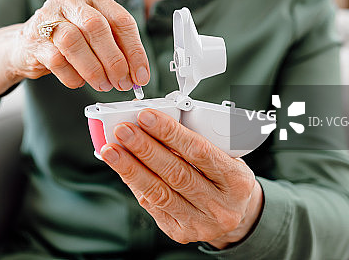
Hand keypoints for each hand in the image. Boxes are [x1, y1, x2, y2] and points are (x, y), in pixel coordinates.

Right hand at [12, 0, 149, 92]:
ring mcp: (48, 17)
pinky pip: (56, 60)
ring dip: (93, 70)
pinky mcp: (34, 39)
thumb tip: (137, 75)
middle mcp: (70, 0)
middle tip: (123, 83)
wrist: (27, 44)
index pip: (121, 20)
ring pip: (74, 41)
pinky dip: (73, 76)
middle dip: (114, 60)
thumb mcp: (95, 34)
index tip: (141, 75)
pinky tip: (79, 81)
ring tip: (103, 85)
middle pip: (97, 27)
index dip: (134, 51)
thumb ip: (116, 47)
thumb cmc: (68, 37)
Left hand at [100, 109, 262, 247]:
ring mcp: (200, 223)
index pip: (198, 151)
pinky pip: (151, 205)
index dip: (169, 132)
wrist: (234, 213)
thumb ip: (194, 139)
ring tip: (113, 150)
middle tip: (124, 130)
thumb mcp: (225, 155)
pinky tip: (123, 168)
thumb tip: (154, 122)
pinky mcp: (180, 232)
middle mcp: (220, 206)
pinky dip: (134, 183)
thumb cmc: (225, 177)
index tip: (146, 117)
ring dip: (131, 168)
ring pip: (159, 193)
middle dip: (144, 149)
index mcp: (236, 180)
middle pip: (175, 174)